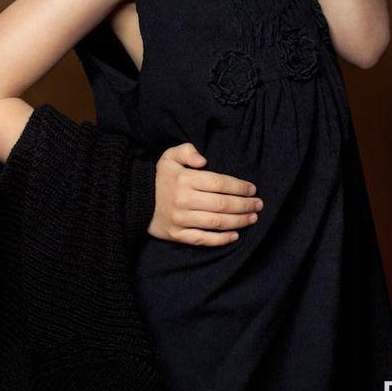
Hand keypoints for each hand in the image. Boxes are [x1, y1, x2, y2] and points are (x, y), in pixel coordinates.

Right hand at [146, 142, 264, 245]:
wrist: (133, 200)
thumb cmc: (158, 177)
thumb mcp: (168, 156)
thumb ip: (187, 151)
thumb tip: (204, 159)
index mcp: (185, 179)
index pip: (220, 183)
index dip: (239, 187)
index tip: (252, 189)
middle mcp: (184, 200)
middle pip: (222, 204)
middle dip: (245, 204)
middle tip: (259, 204)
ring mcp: (181, 220)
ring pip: (217, 222)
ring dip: (239, 221)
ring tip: (252, 218)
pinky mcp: (177, 235)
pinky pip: (203, 239)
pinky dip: (221, 239)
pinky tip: (235, 235)